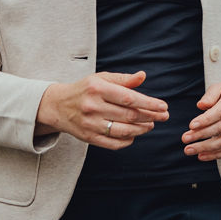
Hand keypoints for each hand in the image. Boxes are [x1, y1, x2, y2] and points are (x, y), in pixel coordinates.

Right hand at [36, 70, 168, 149]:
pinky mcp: (87, 137)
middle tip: (163, 116)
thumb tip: (143, 76)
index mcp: (97, 89)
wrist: (57, 105)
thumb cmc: (85, 89)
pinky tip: (135, 135)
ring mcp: (89, 124)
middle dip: (150, 117)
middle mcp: (92, 107)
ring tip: (151, 125)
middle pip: (129, 115)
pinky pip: (112, 143)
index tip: (163, 106)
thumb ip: (123, 79)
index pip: (129, 98)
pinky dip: (127, 140)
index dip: (149, 104)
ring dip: (142, 129)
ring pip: (123, 131)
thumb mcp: (101, 78)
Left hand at [183, 79, 220, 160]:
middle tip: (185, 138)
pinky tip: (201, 156)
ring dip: (206, 148)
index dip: (205, 120)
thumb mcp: (220, 87)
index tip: (191, 126)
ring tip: (189, 149)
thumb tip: (201, 106)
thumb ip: (210, 96)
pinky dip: (216, 155)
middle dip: (201, 135)